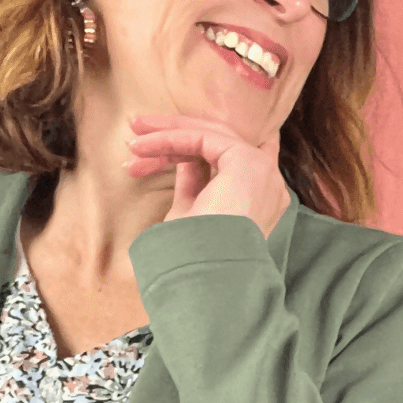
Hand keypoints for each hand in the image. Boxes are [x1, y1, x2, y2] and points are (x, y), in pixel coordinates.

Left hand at [125, 114, 290, 239]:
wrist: (210, 270)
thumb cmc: (200, 255)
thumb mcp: (195, 214)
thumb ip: (195, 184)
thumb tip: (182, 160)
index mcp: (262, 201)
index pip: (236, 159)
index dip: (206, 141)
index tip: (167, 137)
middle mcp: (268, 183)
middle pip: (217, 144)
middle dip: (174, 135)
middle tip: (137, 132)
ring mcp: (262, 170)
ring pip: (209, 136)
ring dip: (167, 134)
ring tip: (133, 138)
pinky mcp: (246, 160)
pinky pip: (201, 138)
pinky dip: (169, 139)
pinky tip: (143, 147)